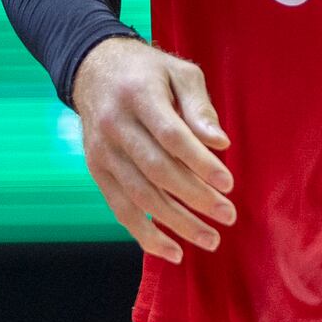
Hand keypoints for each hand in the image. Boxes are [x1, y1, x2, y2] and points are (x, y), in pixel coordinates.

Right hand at [70, 36, 235, 262]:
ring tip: (210, 239)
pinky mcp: (96, 171)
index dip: (200, 163)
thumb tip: (220, 143)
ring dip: (176, 223)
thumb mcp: (179, 73)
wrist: (93, 70)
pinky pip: (120, 209)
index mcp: (139, 96)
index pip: (172, 136)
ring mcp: (102, 152)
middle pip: (157, 170)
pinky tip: (173, 251)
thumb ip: (199, 107)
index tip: (228, 183)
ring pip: (139, 196)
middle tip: (228, 216)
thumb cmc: (148, 73)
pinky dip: (146, 234)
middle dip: (195, 198)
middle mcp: (115, 126)